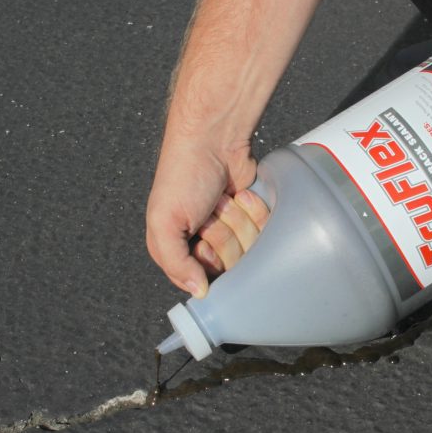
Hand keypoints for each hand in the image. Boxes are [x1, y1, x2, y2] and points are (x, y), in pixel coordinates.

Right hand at [146, 131, 268, 296]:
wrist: (213, 140)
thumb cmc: (182, 176)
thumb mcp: (163, 222)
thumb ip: (174, 263)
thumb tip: (198, 292)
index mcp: (180, 251)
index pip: (204, 281)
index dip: (207, 262)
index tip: (201, 241)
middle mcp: (209, 245)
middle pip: (232, 265)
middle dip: (223, 234)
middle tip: (209, 213)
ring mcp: (236, 231)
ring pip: (251, 248)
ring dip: (237, 219)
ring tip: (222, 199)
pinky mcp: (256, 217)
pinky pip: (267, 230)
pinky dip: (254, 210)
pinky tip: (241, 195)